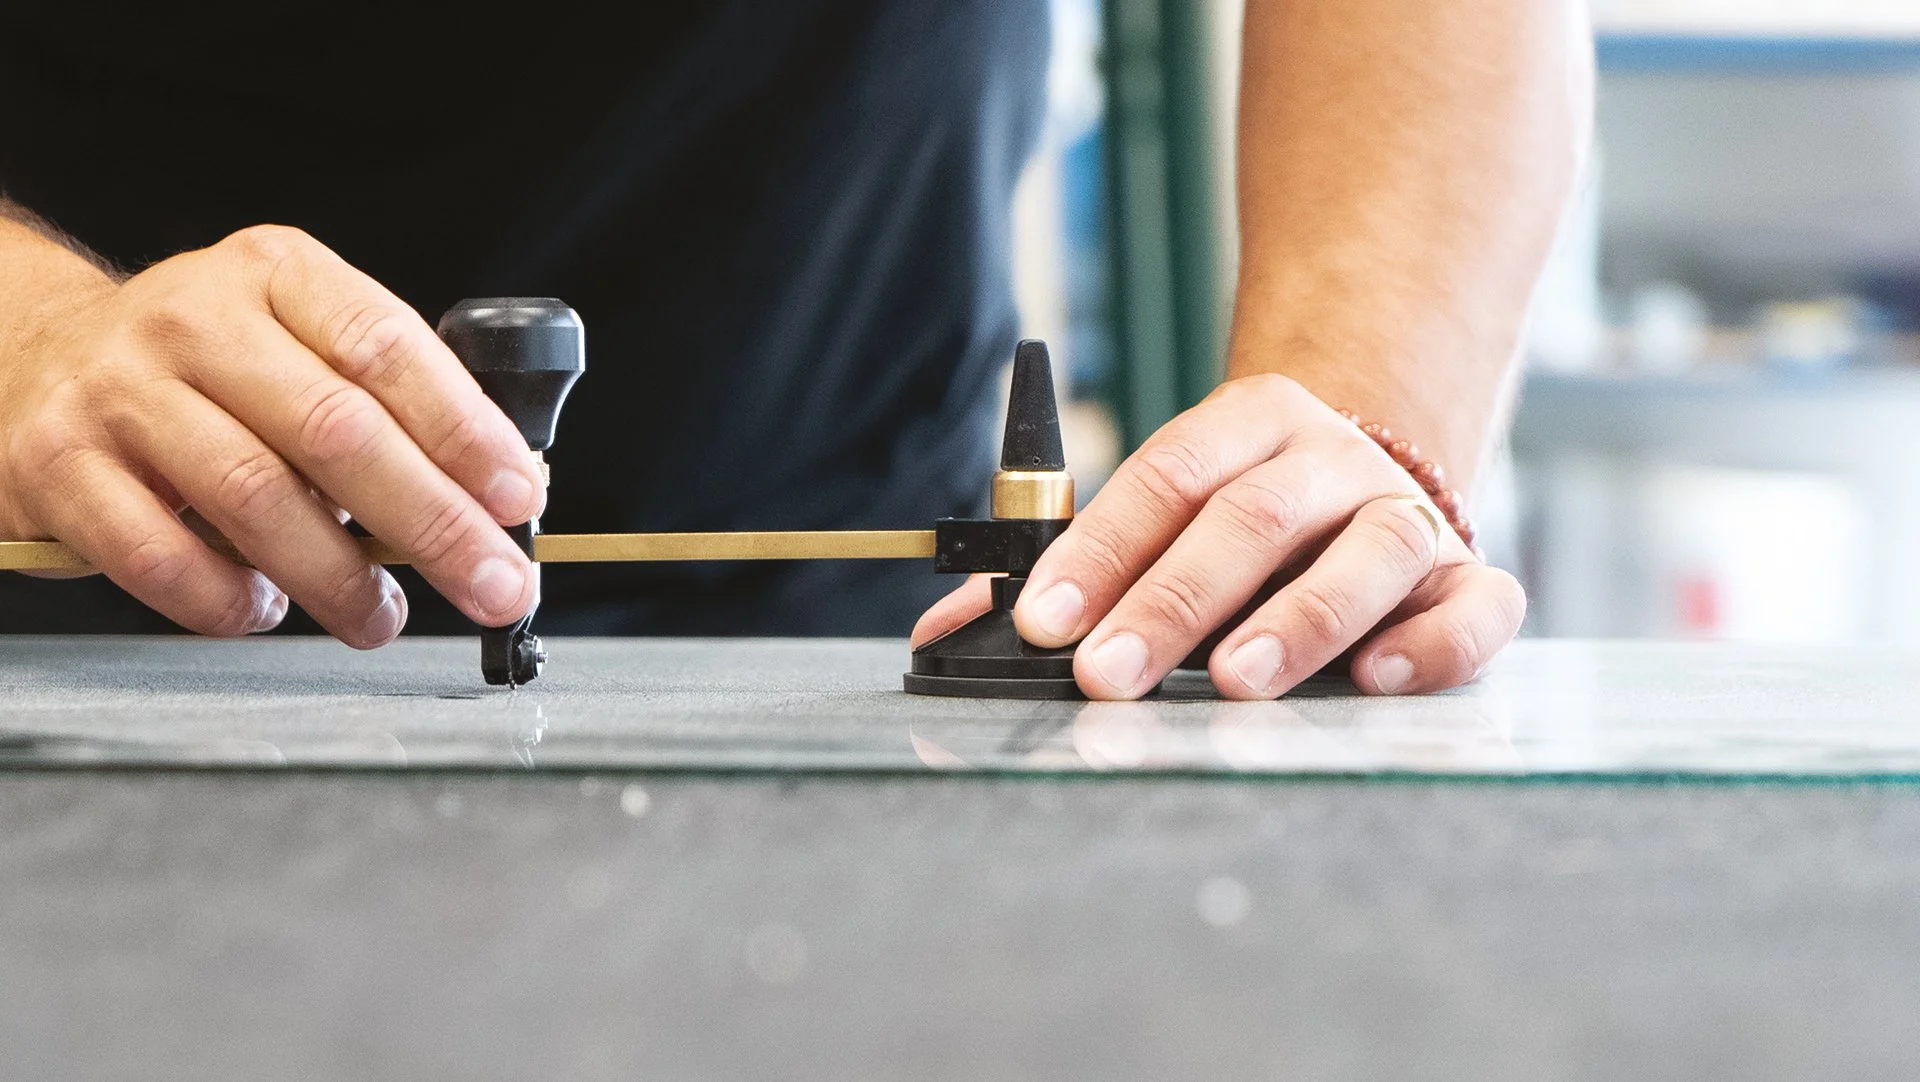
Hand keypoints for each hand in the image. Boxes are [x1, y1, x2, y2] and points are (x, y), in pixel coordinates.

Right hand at [0, 225, 545, 645]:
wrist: (30, 359)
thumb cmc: (203, 369)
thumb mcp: (295, 341)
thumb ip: (384, 402)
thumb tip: (494, 493)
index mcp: (274, 274)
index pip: (386, 346)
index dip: (464, 429)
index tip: (518, 495)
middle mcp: (193, 320)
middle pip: (335, 429)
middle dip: (432, 522)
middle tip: (489, 585)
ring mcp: (118, 391)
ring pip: (253, 496)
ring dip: (338, 577)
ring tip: (381, 618)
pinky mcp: (57, 467)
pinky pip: (162, 556)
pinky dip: (228, 600)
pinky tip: (266, 609)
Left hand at [912, 374, 1524, 698]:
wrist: (1369, 474)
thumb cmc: (1244, 514)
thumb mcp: (1161, 516)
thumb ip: (1066, 573)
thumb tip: (950, 633)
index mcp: (1248, 423)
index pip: (1167, 474)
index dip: (1101, 547)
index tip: (1044, 618)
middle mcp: (1331, 460)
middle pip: (1252, 517)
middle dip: (1171, 600)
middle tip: (1108, 673)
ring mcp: (1408, 515)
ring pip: (1368, 551)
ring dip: (1297, 618)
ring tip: (1234, 678)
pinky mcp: (1468, 579)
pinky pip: (1475, 606)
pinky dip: (1435, 643)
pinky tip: (1378, 678)